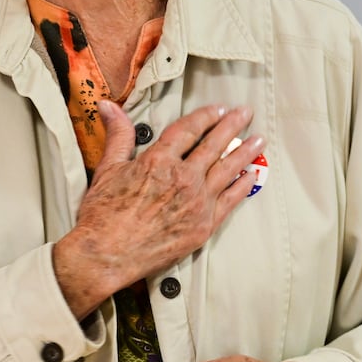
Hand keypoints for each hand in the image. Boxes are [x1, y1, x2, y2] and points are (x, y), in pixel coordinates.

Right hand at [52, 103, 261, 318]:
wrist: (106, 256)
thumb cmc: (102, 215)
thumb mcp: (107, 169)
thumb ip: (118, 135)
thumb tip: (109, 106)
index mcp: (159, 161)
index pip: (189, 130)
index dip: (205, 116)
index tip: (217, 109)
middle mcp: (183, 178)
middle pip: (214, 145)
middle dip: (232, 126)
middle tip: (245, 113)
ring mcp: (196, 203)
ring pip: (227, 170)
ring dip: (245, 152)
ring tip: (259, 140)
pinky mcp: (203, 227)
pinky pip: (229, 202)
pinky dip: (242, 186)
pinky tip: (251, 176)